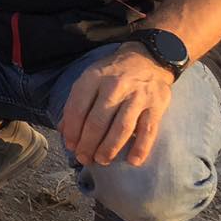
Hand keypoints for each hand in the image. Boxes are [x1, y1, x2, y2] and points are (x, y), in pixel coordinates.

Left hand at [59, 45, 175, 166]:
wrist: (148, 59)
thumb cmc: (113, 74)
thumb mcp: (89, 79)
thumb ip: (76, 103)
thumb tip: (64, 131)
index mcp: (93, 78)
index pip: (77, 109)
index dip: (72, 131)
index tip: (70, 146)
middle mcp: (114, 86)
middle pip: (97, 122)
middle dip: (88, 144)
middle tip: (84, 158)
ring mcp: (137, 96)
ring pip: (121, 128)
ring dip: (109, 149)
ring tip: (102, 160)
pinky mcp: (157, 106)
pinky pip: (148, 131)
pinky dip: (140, 148)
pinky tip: (132, 161)